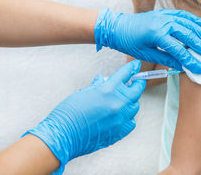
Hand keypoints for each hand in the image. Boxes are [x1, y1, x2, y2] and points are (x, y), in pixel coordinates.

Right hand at [24, 60, 145, 173]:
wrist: (63, 135)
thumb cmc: (69, 113)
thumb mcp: (83, 93)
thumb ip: (97, 86)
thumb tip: (103, 80)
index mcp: (107, 90)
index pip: (125, 74)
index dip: (132, 68)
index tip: (136, 65)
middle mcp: (117, 103)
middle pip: (137, 90)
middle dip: (137, 84)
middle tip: (136, 82)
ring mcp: (120, 118)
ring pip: (134, 106)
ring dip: (130, 102)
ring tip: (123, 101)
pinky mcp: (120, 132)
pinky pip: (131, 122)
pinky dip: (128, 118)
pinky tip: (120, 116)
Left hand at [94, 9, 200, 73]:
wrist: (118, 26)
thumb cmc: (129, 42)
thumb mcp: (145, 54)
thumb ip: (165, 59)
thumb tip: (182, 67)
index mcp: (156, 34)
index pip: (178, 50)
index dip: (190, 61)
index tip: (200, 69)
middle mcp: (163, 22)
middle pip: (188, 35)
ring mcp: (165, 15)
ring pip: (189, 24)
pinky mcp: (165, 12)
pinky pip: (184, 15)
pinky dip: (196, 21)